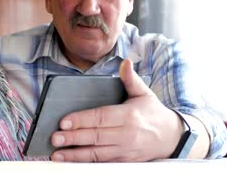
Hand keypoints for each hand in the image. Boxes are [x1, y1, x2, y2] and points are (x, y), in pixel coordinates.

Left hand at [49, 59, 183, 161]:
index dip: (81, 120)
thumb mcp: (144, 93)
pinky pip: (102, 163)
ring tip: (57, 154)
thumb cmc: (153, 113)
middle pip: (95, 137)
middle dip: (73, 138)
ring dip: (75, 155)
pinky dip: (86, 163)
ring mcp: (125, 150)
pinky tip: (72, 161)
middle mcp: (126, 134)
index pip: (100, 117)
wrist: (172, 137)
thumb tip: (125, 63)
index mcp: (128, 116)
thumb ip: (131, 79)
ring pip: (96, 154)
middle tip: (55, 138)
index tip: (64, 121)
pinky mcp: (124, 161)